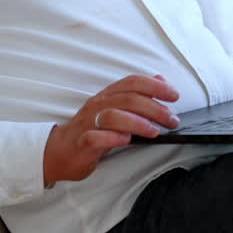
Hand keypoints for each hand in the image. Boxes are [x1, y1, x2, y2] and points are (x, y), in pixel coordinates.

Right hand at [43, 74, 180, 185]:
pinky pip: (95, 137)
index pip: (132, 82)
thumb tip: (160, 80)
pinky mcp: (81, 143)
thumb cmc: (90, 131)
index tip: (174, 95)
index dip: (155, 86)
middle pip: (128, 99)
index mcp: (107, 96)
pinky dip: (112, 138)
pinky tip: (125, 141)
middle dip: (154, 108)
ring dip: (137, 122)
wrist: (58, 152)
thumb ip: (137, 95)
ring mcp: (88, 123)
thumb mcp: (116, 110)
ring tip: (154, 132)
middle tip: (171, 120)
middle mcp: (98, 105)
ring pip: (113, 115)